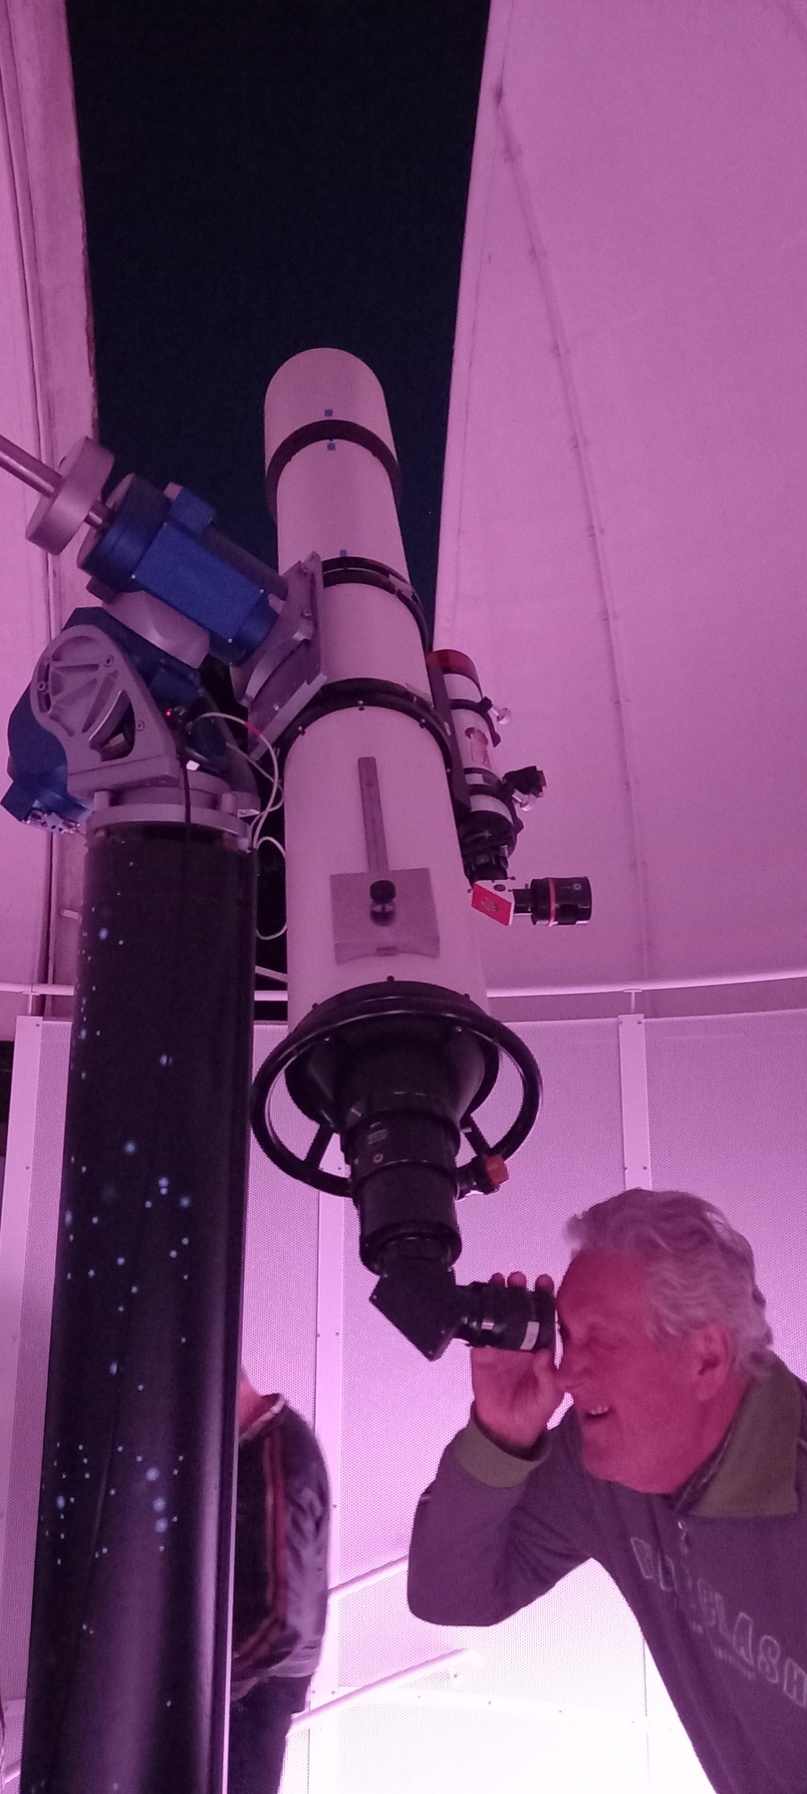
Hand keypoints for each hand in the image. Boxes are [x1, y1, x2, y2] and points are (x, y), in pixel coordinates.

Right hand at [470, 1273, 562, 1451]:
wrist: (505, 1428)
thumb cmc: (534, 1409)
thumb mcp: (550, 1395)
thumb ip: (550, 1376)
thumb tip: (546, 1352)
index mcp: (542, 1346)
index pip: (545, 1316)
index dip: (545, 1298)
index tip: (545, 1281)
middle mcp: (522, 1340)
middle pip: (521, 1309)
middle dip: (520, 1290)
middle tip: (518, 1278)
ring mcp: (501, 1345)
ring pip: (500, 1314)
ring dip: (500, 1296)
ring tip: (499, 1281)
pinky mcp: (481, 1353)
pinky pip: (480, 1332)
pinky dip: (478, 1317)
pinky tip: (479, 1302)